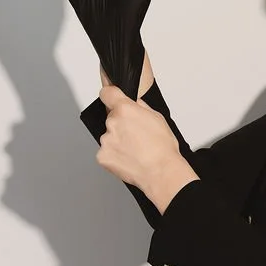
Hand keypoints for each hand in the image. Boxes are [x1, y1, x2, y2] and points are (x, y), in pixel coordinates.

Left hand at [97, 84, 196, 210]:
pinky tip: (129, 158)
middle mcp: (112, 122)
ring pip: (109, 136)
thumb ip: (141, 107)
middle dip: (121, 124)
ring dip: (118, 140)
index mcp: (125, 109)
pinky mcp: (102, 156)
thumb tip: (134, 104)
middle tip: (136, 135)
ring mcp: (105, 140)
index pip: (107, 93)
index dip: (110, 95)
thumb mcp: (158, 118)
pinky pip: (106, 152)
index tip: (111, 98)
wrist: (160, 172)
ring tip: (135, 150)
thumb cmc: (163, 148)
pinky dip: (115, 155)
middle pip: (111, 118)